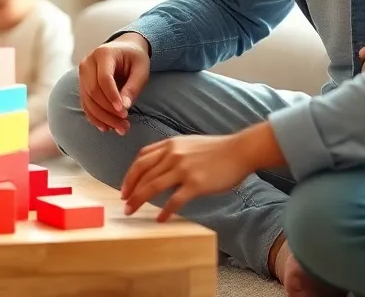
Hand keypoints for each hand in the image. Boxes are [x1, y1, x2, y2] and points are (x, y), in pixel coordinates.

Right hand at [77, 33, 150, 134]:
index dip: (112, 97)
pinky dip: (94, 117)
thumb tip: (124, 107)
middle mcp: (88, 63)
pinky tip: (106, 127)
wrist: (124, 49)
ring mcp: (82, 74)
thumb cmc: (135, 58)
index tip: (124, 112)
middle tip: (125, 125)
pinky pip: (85, 103)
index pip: (104, 78)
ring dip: (102, 118)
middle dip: (108, 111)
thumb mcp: (141, 70)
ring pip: (87, 100)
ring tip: (119, 129)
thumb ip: (133, 87)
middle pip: (93, 91)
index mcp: (103, 54)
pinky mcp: (82, 85)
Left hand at [121, 133, 254, 221]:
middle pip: (142, 173)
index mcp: (170, 145)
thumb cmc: (217, 149)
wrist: (239, 151)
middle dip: (130, 189)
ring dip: (139, 200)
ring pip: (152, 186)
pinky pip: (174, 200)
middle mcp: (172, 155)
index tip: (125, 187)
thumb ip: (172, 153)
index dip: (130, 174)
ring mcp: (183, 169)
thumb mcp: (188, 144)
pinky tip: (160, 219)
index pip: (141, 159)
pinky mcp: (195, 184)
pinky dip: (165, 211)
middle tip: (124, 203)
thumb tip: (159, 167)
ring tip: (132, 211)